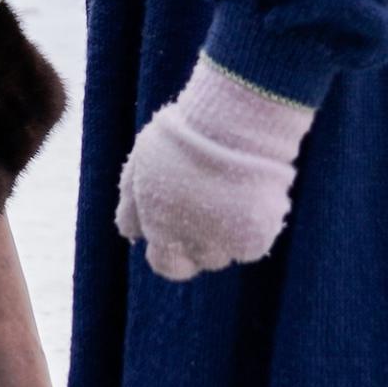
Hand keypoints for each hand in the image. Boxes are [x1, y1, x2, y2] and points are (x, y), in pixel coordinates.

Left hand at [115, 57, 315, 279]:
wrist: (232, 122)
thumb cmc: (183, 135)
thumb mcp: (141, 164)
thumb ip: (131, 205)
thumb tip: (131, 235)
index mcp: (160, 230)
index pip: (165, 264)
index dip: (172, 249)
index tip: (181, 227)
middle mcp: (192, 244)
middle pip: (201, 260)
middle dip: (203, 242)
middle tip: (211, 206)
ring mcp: (226, 244)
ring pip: (230, 251)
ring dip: (230, 231)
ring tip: (233, 190)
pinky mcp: (257, 237)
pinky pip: (256, 240)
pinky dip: (257, 222)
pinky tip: (255, 192)